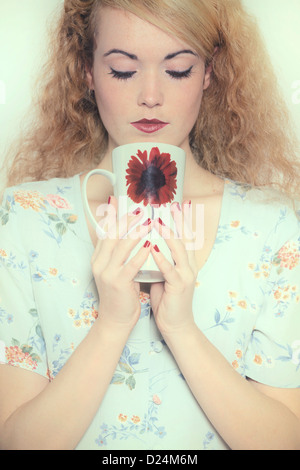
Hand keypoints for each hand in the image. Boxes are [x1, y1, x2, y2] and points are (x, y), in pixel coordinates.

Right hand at [92, 197, 151, 328]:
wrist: (115, 320)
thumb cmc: (121, 295)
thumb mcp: (117, 271)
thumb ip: (121, 256)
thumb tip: (133, 237)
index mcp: (98, 259)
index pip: (105, 232)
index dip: (113, 217)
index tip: (119, 202)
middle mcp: (99, 264)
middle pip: (111, 235)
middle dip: (126, 220)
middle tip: (139, 210)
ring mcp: (107, 273)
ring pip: (121, 246)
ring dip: (136, 232)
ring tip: (148, 222)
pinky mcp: (118, 283)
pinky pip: (131, 265)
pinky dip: (140, 253)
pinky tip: (149, 244)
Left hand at [150, 201, 198, 335]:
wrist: (175, 324)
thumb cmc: (167, 299)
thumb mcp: (163, 275)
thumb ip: (159, 260)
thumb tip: (146, 244)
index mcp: (186, 263)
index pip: (185, 236)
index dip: (181, 220)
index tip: (175, 204)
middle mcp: (189, 266)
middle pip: (187, 238)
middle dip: (179, 221)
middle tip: (172, 205)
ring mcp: (186, 276)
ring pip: (180, 251)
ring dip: (169, 235)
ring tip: (158, 222)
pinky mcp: (179, 287)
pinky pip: (170, 270)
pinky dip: (162, 258)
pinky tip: (154, 248)